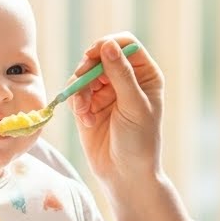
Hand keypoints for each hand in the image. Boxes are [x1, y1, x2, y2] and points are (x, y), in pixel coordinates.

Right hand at [70, 34, 165, 183]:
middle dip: (88, 68)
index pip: (125, 45)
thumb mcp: (134, 106)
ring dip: (80, 90)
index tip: (94, 55)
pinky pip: (75, 92)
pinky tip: (85, 120)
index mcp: (145, 75)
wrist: (125, 175)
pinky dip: (76, 103)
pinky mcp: (89, 106)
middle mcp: (125, 79)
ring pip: (84, 74)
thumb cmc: (139, 142)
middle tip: (81, 81)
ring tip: (84, 111)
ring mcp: (106, 92)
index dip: (108, 45)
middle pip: (100, 55)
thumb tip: (107, 45)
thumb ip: (121, 75)